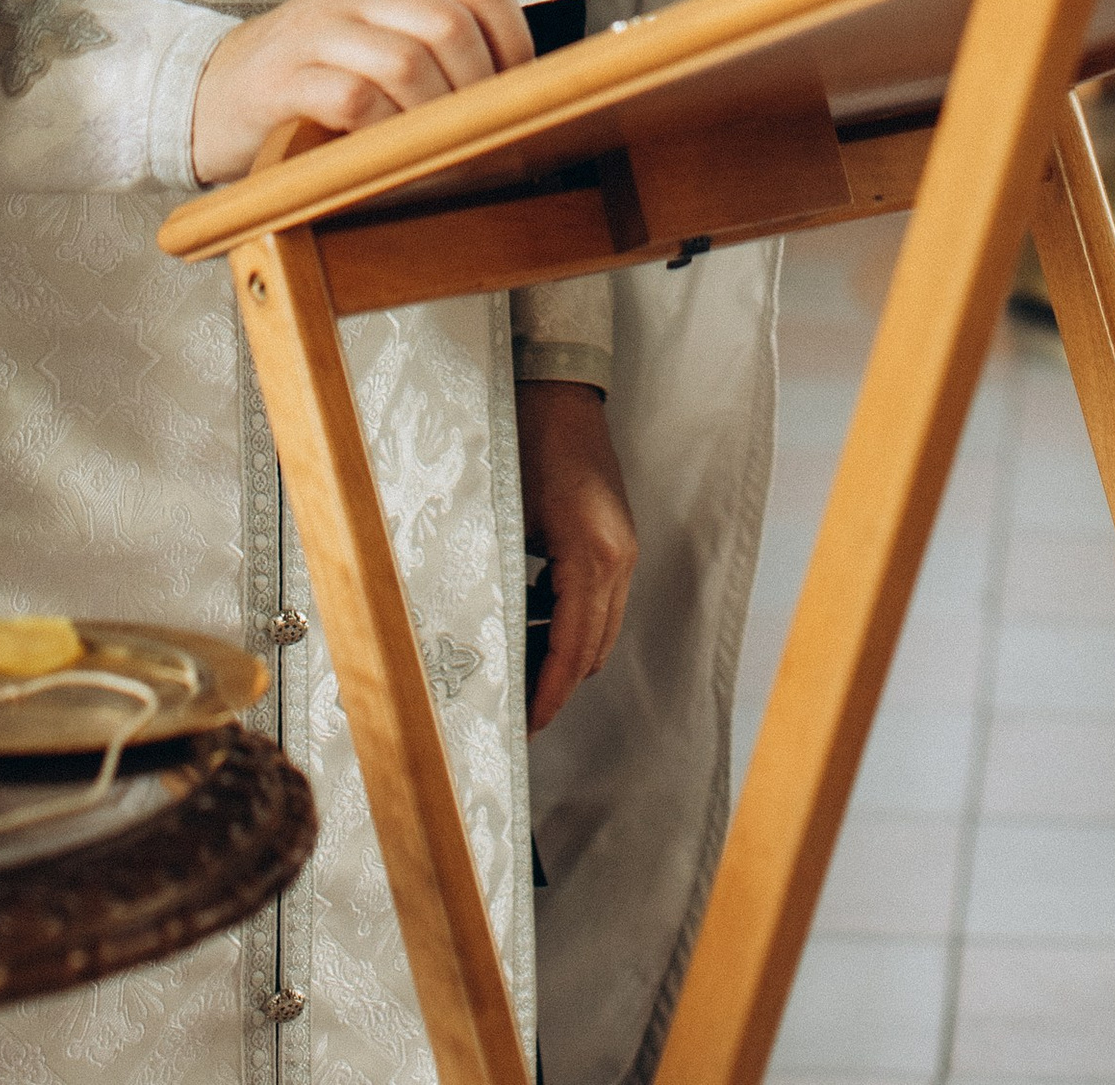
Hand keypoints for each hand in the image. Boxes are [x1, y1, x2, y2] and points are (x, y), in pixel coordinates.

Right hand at [190, 0, 530, 186]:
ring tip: (434, 148)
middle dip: (477, 89)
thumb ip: (437, 40)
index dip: (514, 41)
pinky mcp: (284, 79)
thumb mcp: (378, 32)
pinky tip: (382, 149)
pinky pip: (353, 101)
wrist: (213, 92)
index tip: (518, 91)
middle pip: (450, 25)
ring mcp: (318, 29)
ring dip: (433, 117)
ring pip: (407, 63)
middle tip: (477, 133)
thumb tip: (524, 88)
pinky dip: (382, 132)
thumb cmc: (316, 71)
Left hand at [516, 382, 636, 734]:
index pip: (575, 650)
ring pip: (600, 626)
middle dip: (559, 682)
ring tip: (518, 666)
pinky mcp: (616, 538)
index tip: (526, 725)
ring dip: (565, 651)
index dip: (550, 694)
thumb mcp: (509, 520)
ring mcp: (623, 547)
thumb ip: (510, 584)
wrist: (558, 389)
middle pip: (594, 648)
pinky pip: (599, 598)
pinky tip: (531, 614)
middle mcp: (619, 558)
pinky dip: (570, 618)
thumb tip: (491, 641)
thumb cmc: (526, 444)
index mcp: (593, 557)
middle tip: (517, 706)